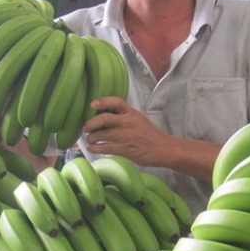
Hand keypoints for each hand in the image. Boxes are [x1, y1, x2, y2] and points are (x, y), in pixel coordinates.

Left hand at [84, 96, 221, 182]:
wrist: (163, 149)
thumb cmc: (150, 135)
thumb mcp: (139, 119)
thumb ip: (125, 116)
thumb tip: (105, 115)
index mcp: (132, 113)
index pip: (116, 102)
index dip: (103, 101)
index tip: (92, 104)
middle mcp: (129, 122)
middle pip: (104, 118)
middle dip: (91, 123)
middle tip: (86, 127)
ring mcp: (127, 136)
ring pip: (102, 134)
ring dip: (91, 137)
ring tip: (89, 139)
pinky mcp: (126, 149)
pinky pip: (106, 147)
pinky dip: (95, 148)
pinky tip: (92, 148)